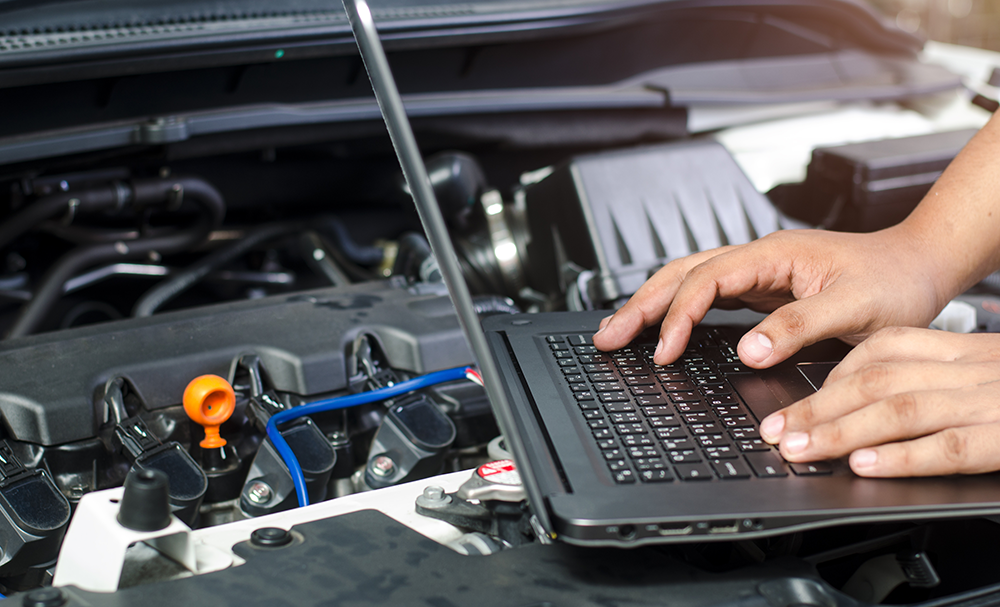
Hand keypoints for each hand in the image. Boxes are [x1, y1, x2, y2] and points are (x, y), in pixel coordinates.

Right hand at [592, 227, 950, 367]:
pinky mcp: (762, 288)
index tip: (665, 353)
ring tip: (619, 330)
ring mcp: (757, 272)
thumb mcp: (854, 308)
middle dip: (640, 305)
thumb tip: (747, 350)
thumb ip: (798, 327)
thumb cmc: (894, 280)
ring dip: (650, 305)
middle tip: (607, 336)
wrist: (919, 266)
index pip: (705, 281)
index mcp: (772, 254)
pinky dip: (677, 312)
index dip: (679, 317)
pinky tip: (665, 327)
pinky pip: (706, 296)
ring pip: (687, 281)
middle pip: (681, 274)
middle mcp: (758, 258)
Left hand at [759, 327, 999, 476]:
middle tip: (774, 430)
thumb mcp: (987, 367)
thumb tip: (865, 400)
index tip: (794, 399)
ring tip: (800, 447)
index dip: (832, 376)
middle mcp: (968, 370)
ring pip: (899, 410)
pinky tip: (863, 465)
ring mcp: (987, 402)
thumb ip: (934, 377)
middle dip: (816, 406)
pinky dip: (900, 457)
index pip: (883, 350)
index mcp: (960, 349)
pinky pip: (948, 447)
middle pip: (877, 380)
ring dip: (841, 431)